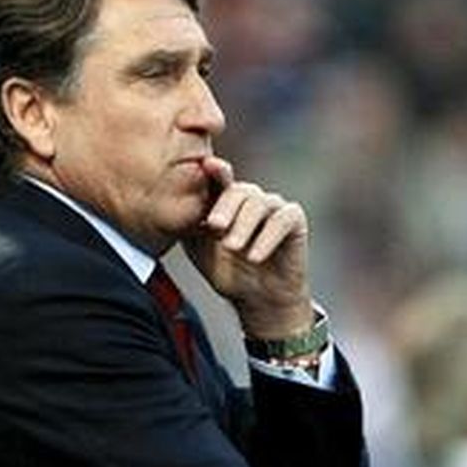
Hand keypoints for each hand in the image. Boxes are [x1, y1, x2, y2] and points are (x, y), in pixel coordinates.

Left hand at [185, 156, 314, 337]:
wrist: (260, 300)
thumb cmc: (230, 273)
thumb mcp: (200, 250)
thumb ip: (189, 225)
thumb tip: (172, 205)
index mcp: (227, 201)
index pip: (219, 181)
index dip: (215, 171)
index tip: (207, 166)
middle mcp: (251, 199)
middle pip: (239, 190)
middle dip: (225, 207)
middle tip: (214, 226)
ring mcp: (274, 207)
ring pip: (259, 203)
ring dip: (243, 225)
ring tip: (232, 248)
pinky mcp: (294, 220)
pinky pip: (281, 220)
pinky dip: (267, 238)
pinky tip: (254, 257)